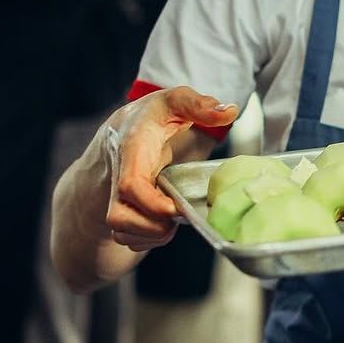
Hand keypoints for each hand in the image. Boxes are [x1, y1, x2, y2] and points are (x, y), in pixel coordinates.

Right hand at [105, 87, 237, 250]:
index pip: (130, 185)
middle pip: (118, 218)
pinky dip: (147, 240)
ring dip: (151, 236)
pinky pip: (126, 238)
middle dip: (152, 228)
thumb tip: (228, 112)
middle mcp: (117, 177)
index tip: (175, 208)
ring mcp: (115, 197)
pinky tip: (164, 226)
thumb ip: (198, 104)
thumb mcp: (173, 101)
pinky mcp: (120, 211)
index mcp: (132, 152)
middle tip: (179, 216)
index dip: (152, 204)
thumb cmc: (149, 118)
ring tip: (173, 222)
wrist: (120, 129)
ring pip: (121, 232)